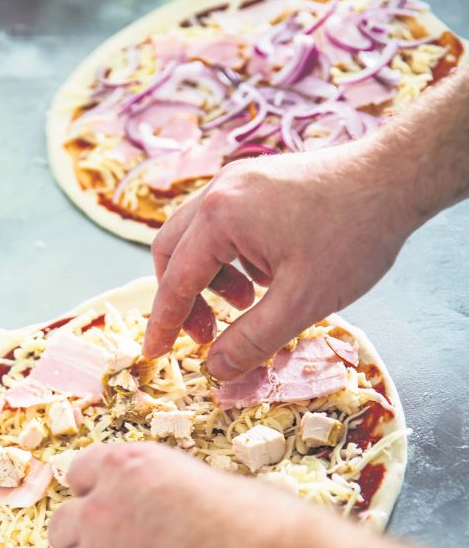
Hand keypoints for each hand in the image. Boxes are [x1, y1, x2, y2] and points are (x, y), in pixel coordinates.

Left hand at [48, 441, 287, 547]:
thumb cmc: (253, 521)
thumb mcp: (213, 482)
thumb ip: (175, 493)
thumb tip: (184, 506)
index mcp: (127, 468)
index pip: (81, 470)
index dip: (95, 488)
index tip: (106, 499)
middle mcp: (102, 512)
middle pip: (62, 524)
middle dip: (82, 535)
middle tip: (112, 545)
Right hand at [143, 137, 412, 380]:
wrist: (396, 177)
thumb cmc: (353, 236)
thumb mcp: (302, 302)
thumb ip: (252, 341)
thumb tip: (215, 370)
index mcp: (220, 216)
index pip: (175, 280)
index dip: (162, 323)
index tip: (152, 354)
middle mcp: (219, 191)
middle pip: (173, 251)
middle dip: (182, 298)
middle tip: (205, 335)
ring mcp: (238, 180)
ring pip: (198, 236)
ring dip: (209, 278)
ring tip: (245, 305)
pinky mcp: (258, 180)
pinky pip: (224, 223)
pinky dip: (230, 257)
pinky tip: (267, 276)